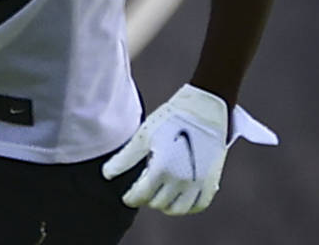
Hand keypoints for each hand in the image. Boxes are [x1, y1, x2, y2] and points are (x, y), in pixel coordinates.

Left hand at [101, 84, 277, 214]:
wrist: (204, 109)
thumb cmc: (171, 119)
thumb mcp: (144, 136)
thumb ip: (125, 158)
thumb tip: (106, 174)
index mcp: (162, 168)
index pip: (142, 195)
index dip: (131, 198)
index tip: (127, 197)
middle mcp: (181, 180)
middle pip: (158, 203)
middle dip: (148, 199)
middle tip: (143, 189)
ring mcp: (198, 182)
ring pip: (178, 209)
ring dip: (166, 205)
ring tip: (159, 195)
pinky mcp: (211, 180)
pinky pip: (199, 205)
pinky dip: (187, 206)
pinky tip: (178, 198)